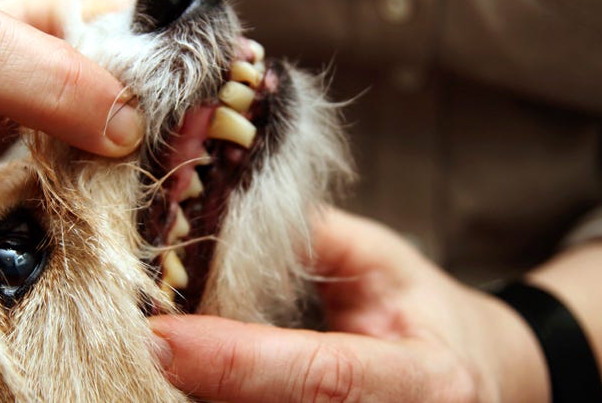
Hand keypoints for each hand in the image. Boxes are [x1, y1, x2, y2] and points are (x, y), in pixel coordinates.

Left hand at [149, 207, 549, 401]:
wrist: (477, 378)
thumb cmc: (426, 313)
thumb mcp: (384, 262)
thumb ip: (311, 241)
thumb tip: (220, 216)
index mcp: (424, 383)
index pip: (321, 376)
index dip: (236, 362)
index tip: (157, 337)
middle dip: (196, 388)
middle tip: (125, 343)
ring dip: (197, 396)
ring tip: (150, 353)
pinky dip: (216, 398)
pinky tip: (183, 372)